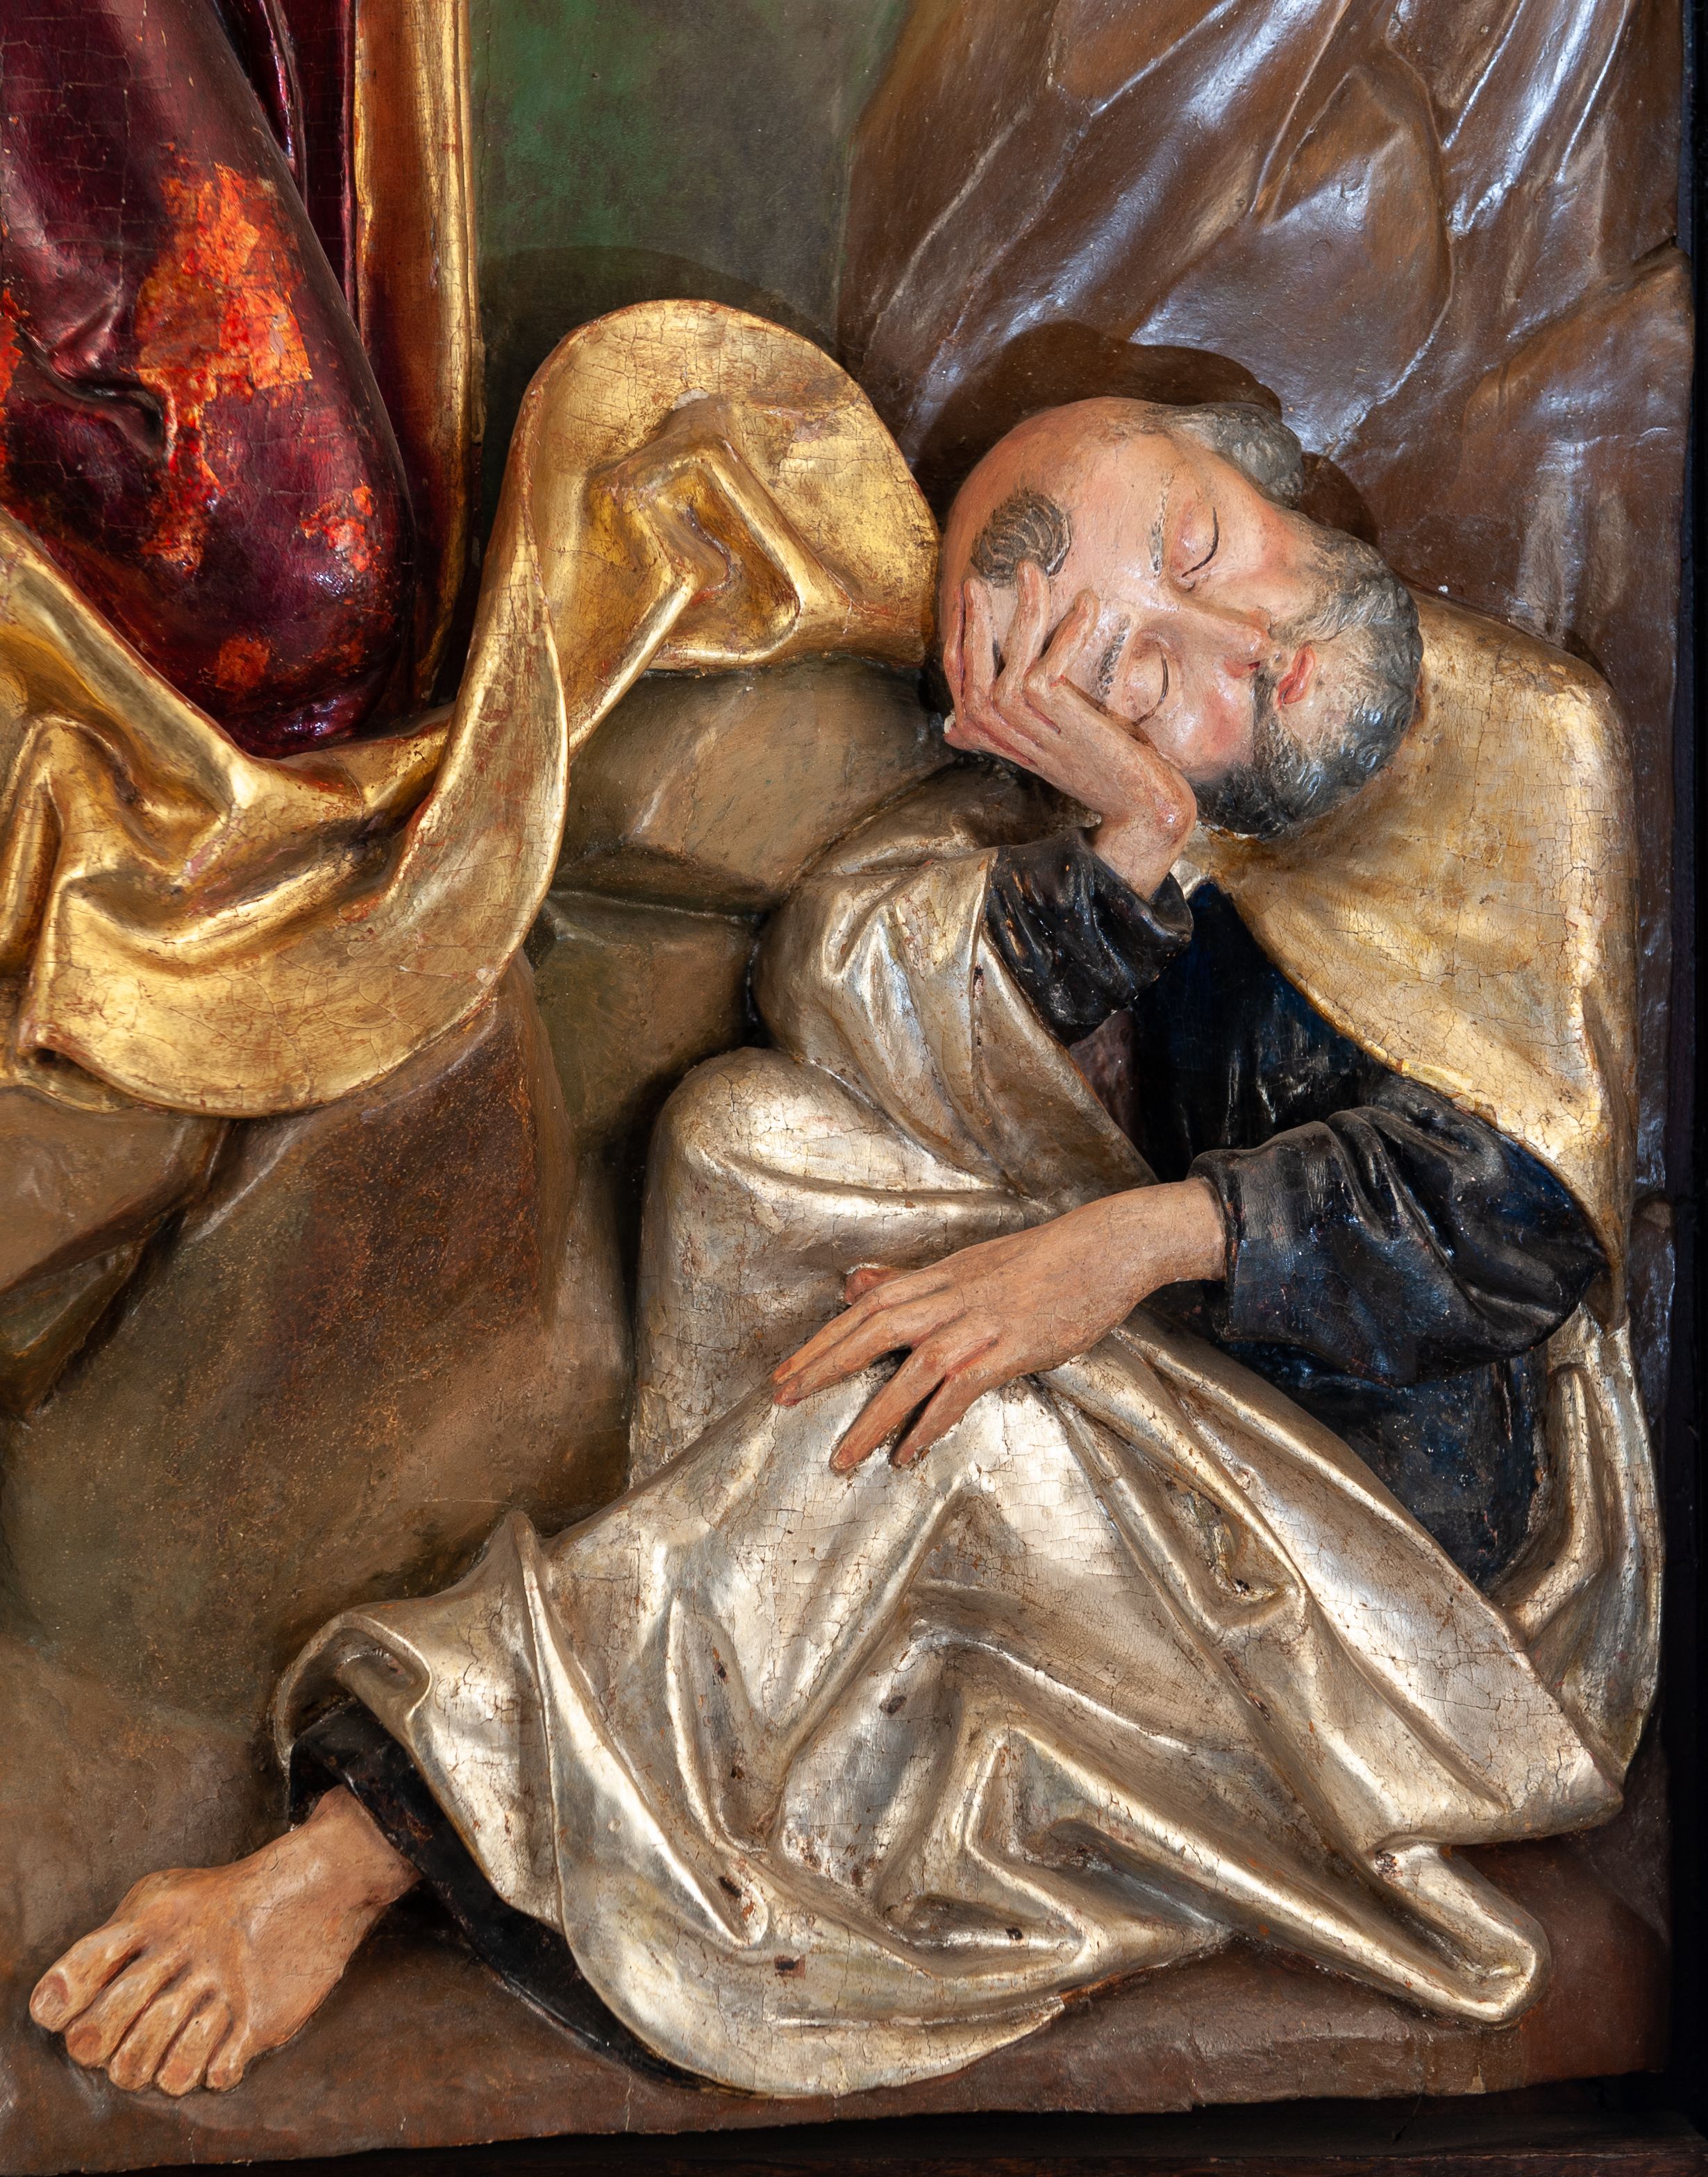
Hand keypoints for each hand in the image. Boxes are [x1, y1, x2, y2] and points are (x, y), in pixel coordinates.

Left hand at [772, 1179, 1225, 1470]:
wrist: (1106, 1247)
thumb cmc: (1044, 1261)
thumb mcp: (970, 1264)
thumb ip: (914, 1282)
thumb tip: (856, 1283)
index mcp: (939, 1276)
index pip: (866, 1306)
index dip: (821, 1339)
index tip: (785, 1370)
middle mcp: (951, 1296)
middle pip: (872, 1328)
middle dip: (823, 1366)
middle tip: (782, 1400)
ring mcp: (981, 1322)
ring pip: (912, 1368)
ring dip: (874, 1414)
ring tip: (843, 1456)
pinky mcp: (1011, 1347)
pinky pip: (961, 1390)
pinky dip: (932, 1422)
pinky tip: (908, 1453)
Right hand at [943, 564, 1196, 898]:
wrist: (1136, 804)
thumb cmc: (1095, 769)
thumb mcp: (1039, 748)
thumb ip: (1001, 733)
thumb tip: (952, 729)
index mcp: (992, 734)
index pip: (958, 679)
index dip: (957, 636)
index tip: (965, 599)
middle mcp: (1000, 730)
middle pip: (970, 665)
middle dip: (970, 617)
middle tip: (976, 578)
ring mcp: (1024, 724)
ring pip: (1010, 655)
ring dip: (1024, 608)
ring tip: (1030, 571)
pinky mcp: (1053, 714)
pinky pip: (1051, 660)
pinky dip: (1071, 629)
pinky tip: (1087, 602)